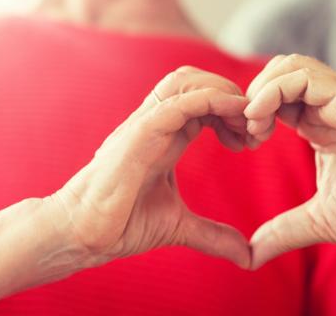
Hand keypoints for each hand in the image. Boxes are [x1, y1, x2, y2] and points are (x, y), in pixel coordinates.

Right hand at [43, 67, 251, 269]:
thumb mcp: (179, 226)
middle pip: (196, 80)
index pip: (203, 99)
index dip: (233, 110)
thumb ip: (213, 235)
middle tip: (254, 128)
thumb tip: (247, 256)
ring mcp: (145, 125)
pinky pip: (178, 102)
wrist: (81, 235)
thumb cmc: (121, 223)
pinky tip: (235, 118)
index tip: (252, 139)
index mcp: (166, 135)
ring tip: (246, 123)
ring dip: (224, 93)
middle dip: (232, 94)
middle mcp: (156, 123)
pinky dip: (211, 101)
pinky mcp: (138, 135)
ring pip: (186, 81)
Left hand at [245, 55, 335, 268]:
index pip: (276, 96)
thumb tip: (252, 256)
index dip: (253, 113)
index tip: (244, 143)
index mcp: (319, 122)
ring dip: (261, 90)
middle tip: (246, 132)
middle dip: (252, 96)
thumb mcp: (321, 220)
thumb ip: (285, 232)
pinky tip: (265, 120)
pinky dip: (274, 90)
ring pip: (288, 66)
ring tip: (254, 125)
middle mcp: (328, 104)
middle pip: (278, 72)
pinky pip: (303, 76)